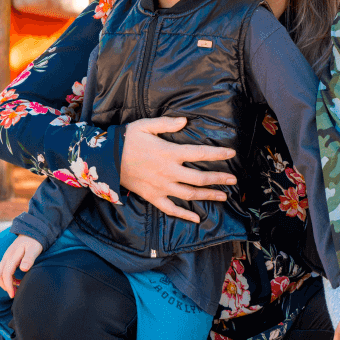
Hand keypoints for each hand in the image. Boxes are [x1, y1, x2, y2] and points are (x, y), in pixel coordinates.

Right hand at [0, 235, 42, 297]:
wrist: (32, 231)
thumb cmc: (35, 241)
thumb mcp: (34, 249)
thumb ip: (29, 258)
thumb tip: (23, 269)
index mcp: (12, 256)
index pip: (6, 273)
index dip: (8, 285)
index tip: (13, 294)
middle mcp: (6, 257)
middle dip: (5, 286)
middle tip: (14, 294)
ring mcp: (6, 257)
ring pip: (0, 273)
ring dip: (6, 282)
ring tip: (18, 287)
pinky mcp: (9, 258)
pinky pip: (4, 270)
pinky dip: (9, 278)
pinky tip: (18, 280)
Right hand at [121, 116, 236, 222]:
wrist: (105, 159)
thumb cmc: (127, 139)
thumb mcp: (146, 125)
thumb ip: (167, 123)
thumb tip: (185, 121)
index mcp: (170, 152)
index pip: (200, 153)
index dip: (218, 153)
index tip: (232, 154)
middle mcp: (169, 172)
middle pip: (200, 178)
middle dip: (219, 178)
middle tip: (234, 179)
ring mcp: (161, 186)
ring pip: (189, 194)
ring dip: (208, 196)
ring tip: (223, 196)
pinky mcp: (152, 196)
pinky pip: (171, 208)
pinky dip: (184, 214)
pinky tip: (196, 218)